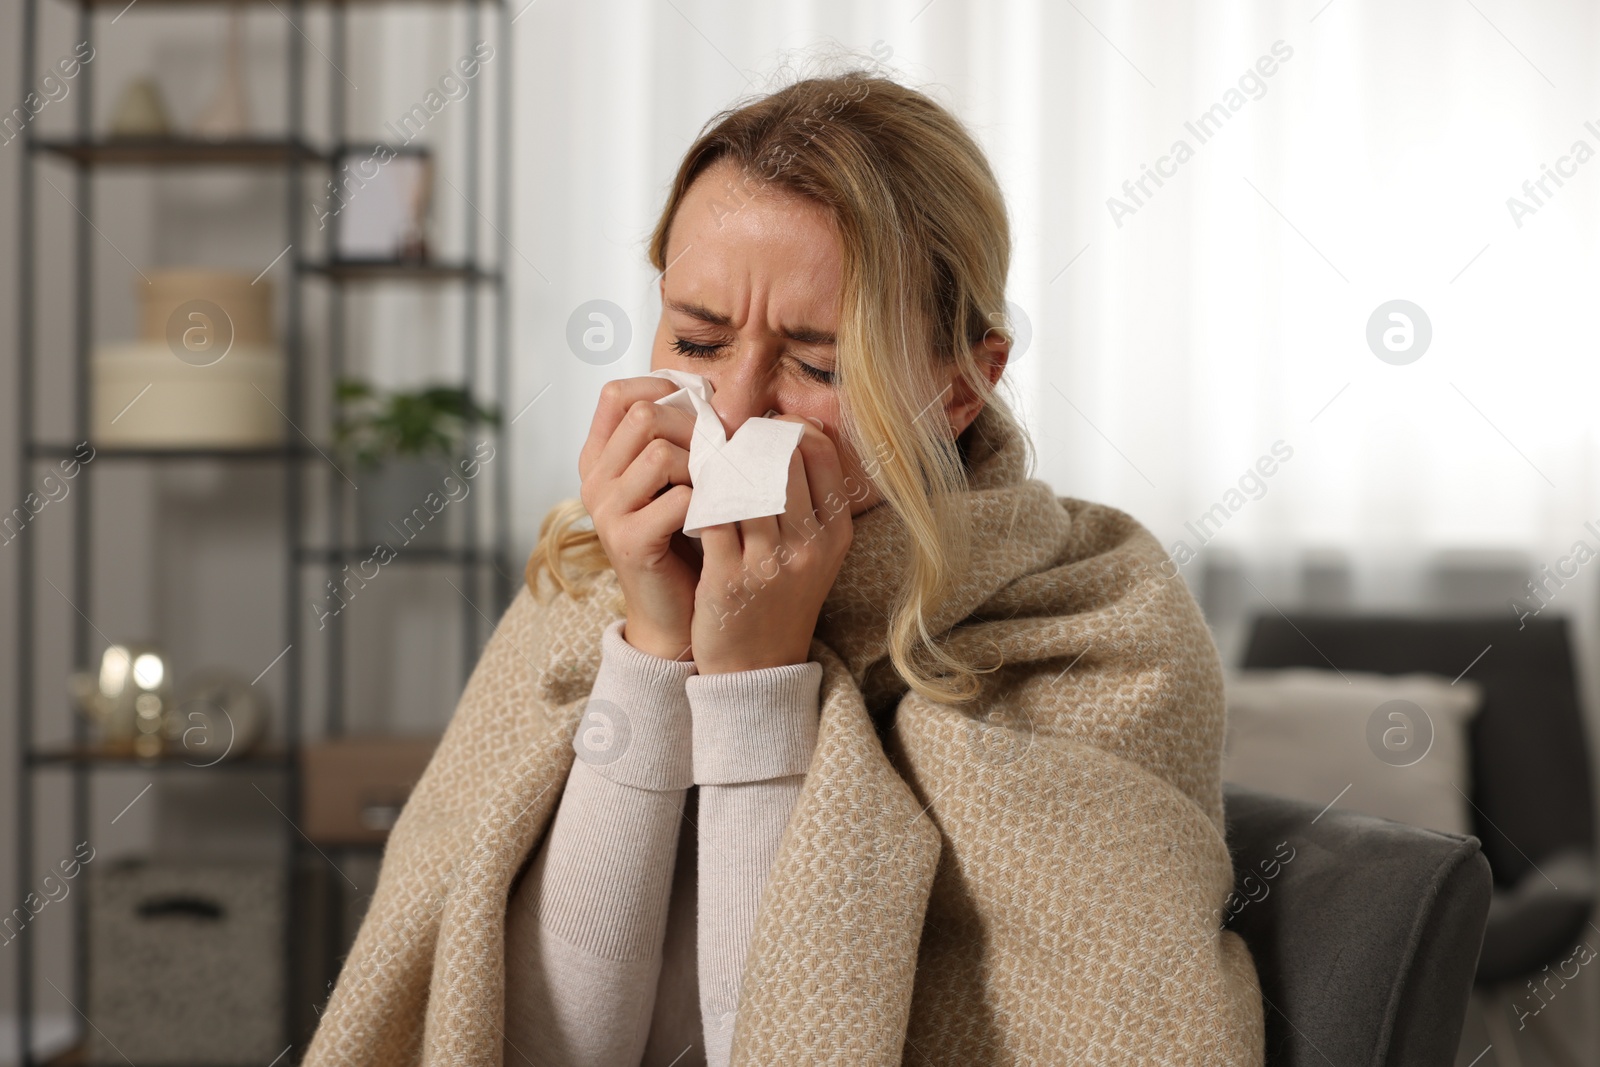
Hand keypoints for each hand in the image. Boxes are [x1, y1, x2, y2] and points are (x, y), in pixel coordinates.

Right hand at [579, 377, 702, 660]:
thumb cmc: (686, 539)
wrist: (677, 613)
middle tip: (721, 453)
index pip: (617, 394)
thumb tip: (713, 391)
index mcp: (600, 458)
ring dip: (701, 466)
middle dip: (693, 428)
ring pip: (659, 453)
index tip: (702, 408)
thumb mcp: (676, 480)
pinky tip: (719, 515)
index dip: (662, 389)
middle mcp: (594, 480)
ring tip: (719, 487)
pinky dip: (708, 502)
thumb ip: (680, 437)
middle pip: (642, 416)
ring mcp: (606, 512)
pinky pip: (677, 499)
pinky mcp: (629, 541)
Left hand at [691, 416, 853, 673]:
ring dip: (716, 465)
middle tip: (723, 439)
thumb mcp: (815, 554)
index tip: (761, 430)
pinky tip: (685, 493)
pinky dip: (695, 496)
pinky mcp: (728, 579)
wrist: (759, 669)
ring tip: (701, 461)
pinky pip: (708, 514)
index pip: (819, 450)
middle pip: (780, 458)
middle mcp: (810, 545)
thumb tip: (787, 435)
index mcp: (835, 533)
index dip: (786, 428)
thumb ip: (808, 502)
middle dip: (747, 440)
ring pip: (741, 481)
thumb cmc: (781, 602)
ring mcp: (770, 563)